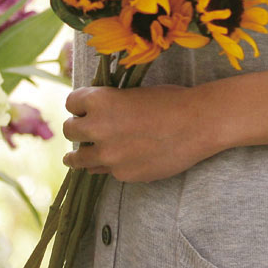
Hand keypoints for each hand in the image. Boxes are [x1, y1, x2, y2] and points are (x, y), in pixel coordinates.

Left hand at [61, 84, 219, 183]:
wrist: (198, 124)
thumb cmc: (170, 101)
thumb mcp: (133, 93)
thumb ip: (109, 105)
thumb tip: (94, 115)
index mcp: (100, 100)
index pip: (72, 102)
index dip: (79, 104)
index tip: (82, 108)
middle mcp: (98, 128)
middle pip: (69, 130)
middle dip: (77, 128)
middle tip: (82, 130)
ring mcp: (109, 155)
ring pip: (77, 159)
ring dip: (78, 155)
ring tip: (75, 157)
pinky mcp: (122, 174)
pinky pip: (104, 171)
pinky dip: (109, 165)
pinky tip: (118, 160)